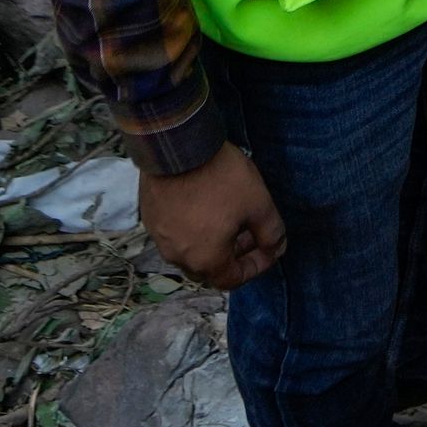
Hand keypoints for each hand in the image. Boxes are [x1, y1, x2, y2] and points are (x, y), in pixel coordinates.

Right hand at [137, 141, 286, 288]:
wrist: (177, 147)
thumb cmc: (221, 180)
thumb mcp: (259, 205)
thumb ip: (271, 233)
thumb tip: (277, 248)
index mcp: (205, 260)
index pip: (233, 279)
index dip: (256, 267)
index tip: (269, 249)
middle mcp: (178, 257)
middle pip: (210, 268)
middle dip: (234, 255)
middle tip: (250, 234)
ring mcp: (159, 238)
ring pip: (191, 251)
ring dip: (213, 243)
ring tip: (229, 219)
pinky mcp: (150, 218)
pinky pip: (176, 234)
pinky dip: (194, 230)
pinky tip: (205, 208)